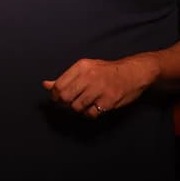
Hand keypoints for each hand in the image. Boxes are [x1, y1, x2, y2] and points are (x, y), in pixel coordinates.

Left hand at [42, 56, 157, 119]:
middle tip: (72, 103)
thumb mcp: (86, 69)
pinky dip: (91, 113)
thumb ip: (65, 78)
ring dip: (80, 109)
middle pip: (65, 98)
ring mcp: (99, 89)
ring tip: (87, 103)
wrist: (134, 72)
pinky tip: (96, 107)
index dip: (55, 96)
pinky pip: (91, 114)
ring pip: (77, 107)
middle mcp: (89, 76)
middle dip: (65, 104)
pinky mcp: (108, 101)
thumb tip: (45, 85)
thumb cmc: (107, 71)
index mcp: (81, 66)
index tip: (60, 99)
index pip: (58, 86)